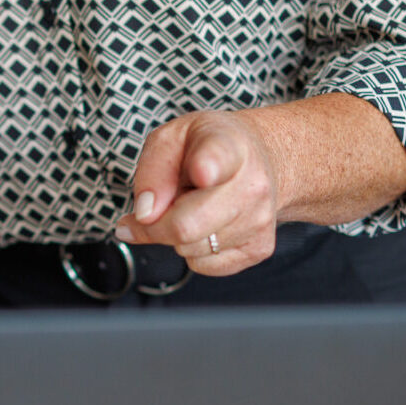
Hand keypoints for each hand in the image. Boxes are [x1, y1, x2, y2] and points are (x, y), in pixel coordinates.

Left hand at [115, 109, 281, 275]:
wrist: (255, 158)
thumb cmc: (206, 148)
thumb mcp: (169, 139)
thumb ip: (152, 171)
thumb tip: (146, 215)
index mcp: (228, 147)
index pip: (218, 159)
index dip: (207, 167)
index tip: (202, 171)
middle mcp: (252, 184)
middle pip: (187, 225)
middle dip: (155, 224)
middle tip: (154, 207)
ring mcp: (260, 220)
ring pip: (190, 249)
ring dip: (177, 233)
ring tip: (193, 205)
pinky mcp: (259, 249)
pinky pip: (204, 265)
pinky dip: (193, 250)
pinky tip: (206, 223)